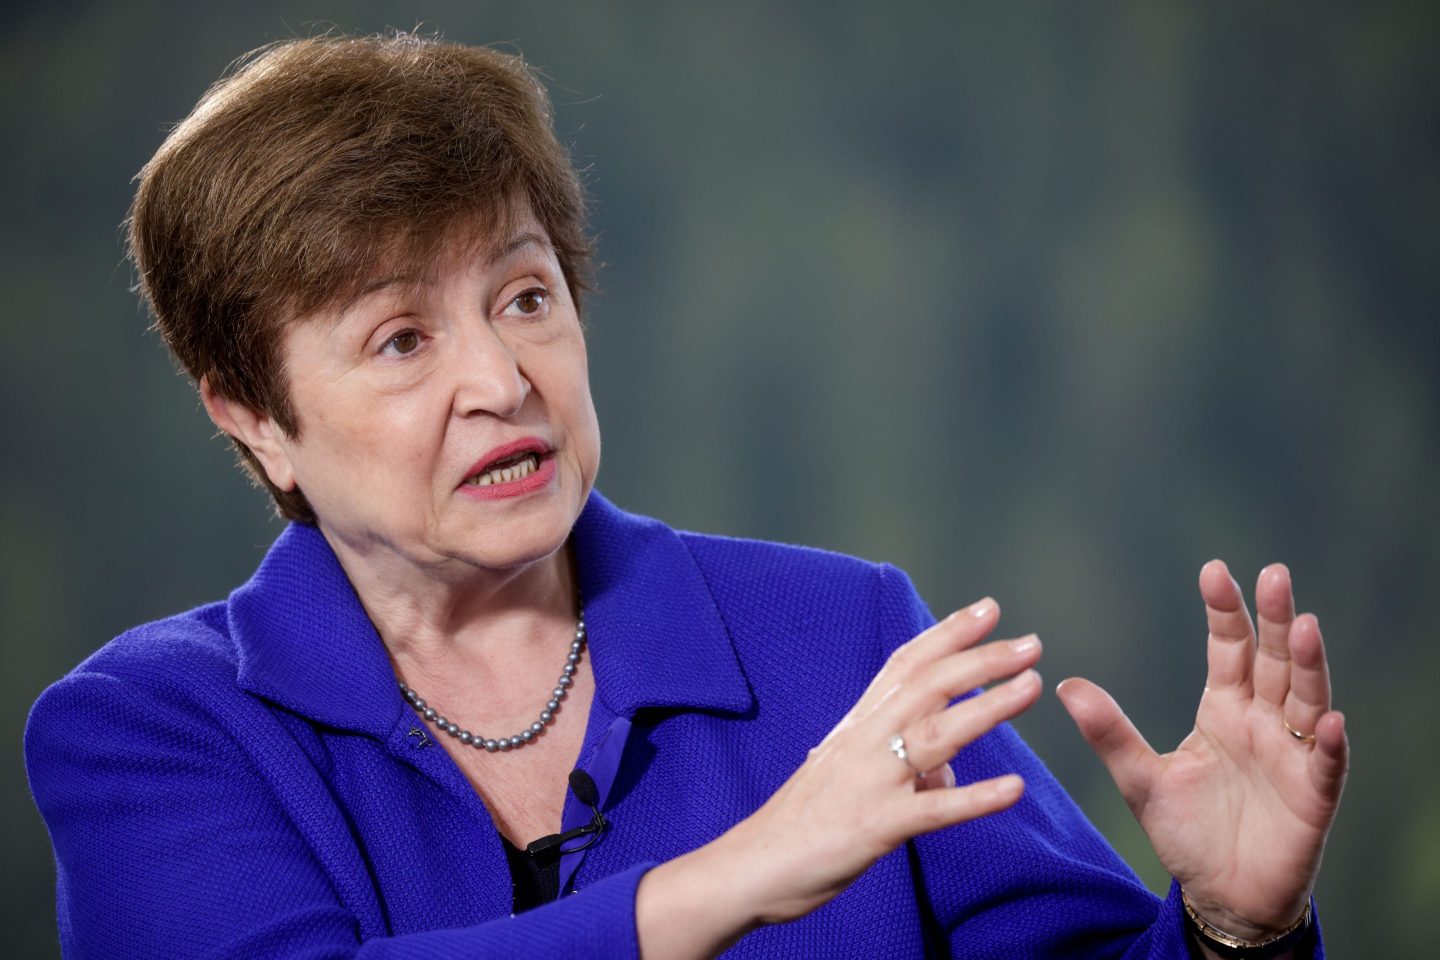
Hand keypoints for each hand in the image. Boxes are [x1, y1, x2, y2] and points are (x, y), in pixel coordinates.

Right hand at [636, 598, 1042, 957]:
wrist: (753, 864)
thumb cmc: (804, 819)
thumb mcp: (851, 775)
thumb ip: (901, 765)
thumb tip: (947, 774)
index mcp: (858, 723)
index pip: (907, 663)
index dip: (948, 633)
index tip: (989, 608)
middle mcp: (864, 740)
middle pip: (929, 685)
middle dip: (983, 659)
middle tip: (1031, 642)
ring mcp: (870, 780)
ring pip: (936, 734)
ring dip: (988, 708)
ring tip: (1032, 686)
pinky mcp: (875, 825)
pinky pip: (933, 810)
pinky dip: (975, 798)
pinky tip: (1015, 789)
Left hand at [1056, 561, 1348, 939]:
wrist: (1221, 894)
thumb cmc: (1187, 832)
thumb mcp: (1140, 780)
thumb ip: (1109, 733)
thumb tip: (1065, 684)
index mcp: (1224, 711)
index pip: (1229, 650)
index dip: (1224, 612)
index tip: (1213, 570)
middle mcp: (1263, 723)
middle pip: (1273, 661)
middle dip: (1274, 618)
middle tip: (1273, 573)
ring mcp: (1293, 757)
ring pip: (1305, 700)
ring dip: (1307, 665)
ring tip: (1304, 627)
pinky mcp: (1313, 797)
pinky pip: (1327, 765)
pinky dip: (1331, 743)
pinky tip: (1330, 721)